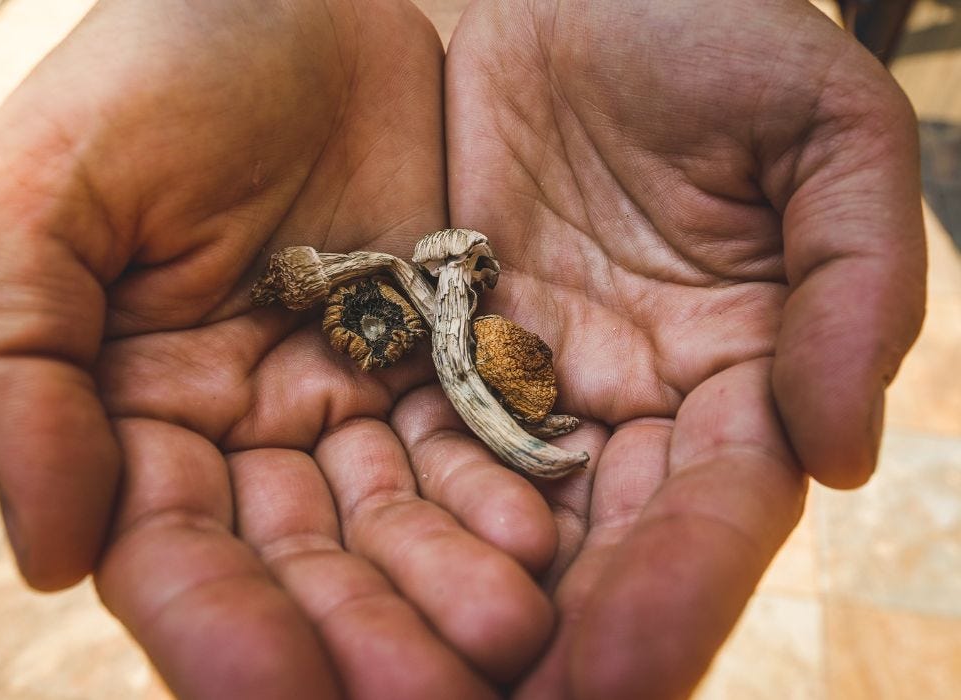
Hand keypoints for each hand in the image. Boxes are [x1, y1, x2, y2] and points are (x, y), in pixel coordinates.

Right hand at [0, 1, 556, 696]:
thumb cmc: (156, 76)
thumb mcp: (44, 195)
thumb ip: (13, 367)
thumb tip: (47, 554)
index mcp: (135, 415)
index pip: (173, 558)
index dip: (222, 631)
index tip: (278, 692)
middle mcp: (245, 432)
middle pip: (301, 568)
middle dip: (360, 638)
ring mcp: (348, 401)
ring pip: (396, 525)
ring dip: (445, 591)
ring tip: (508, 639)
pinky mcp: (439, 358)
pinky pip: (472, 447)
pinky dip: (501, 499)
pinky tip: (541, 545)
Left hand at [398, 0, 920, 695]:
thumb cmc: (715, 36)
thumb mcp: (824, 130)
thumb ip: (858, 281)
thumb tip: (844, 454)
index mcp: (736, 370)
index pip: (710, 512)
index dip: (673, 595)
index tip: (617, 682)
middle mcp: (627, 402)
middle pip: (593, 548)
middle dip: (550, 644)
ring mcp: (527, 378)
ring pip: (491, 517)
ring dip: (446, 605)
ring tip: (390, 690)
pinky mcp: (437, 342)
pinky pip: (405, 438)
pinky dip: (379, 512)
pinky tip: (335, 583)